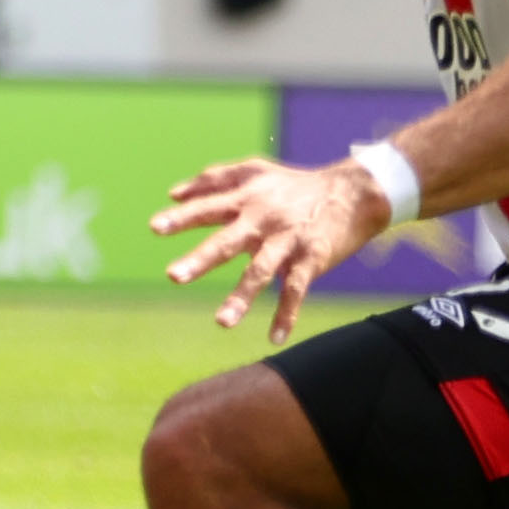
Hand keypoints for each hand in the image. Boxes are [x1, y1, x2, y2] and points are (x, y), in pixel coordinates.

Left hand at [151, 155, 383, 337]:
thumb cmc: (295, 184)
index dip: (182, 218)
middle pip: (228, 241)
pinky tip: (274, 337)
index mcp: (247, 198)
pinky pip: (296, 289)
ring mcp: (288, 241)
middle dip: (201, 259)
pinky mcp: (312, 259)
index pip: (208, 208)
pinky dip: (286, 314)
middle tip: (174, 276)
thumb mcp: (255, 170)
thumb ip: (213, 179)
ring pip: (261, 272)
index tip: (155, 228)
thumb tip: (173, 193)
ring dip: (241, 298)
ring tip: (222, 322)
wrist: (353, 192)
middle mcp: (264, 220)